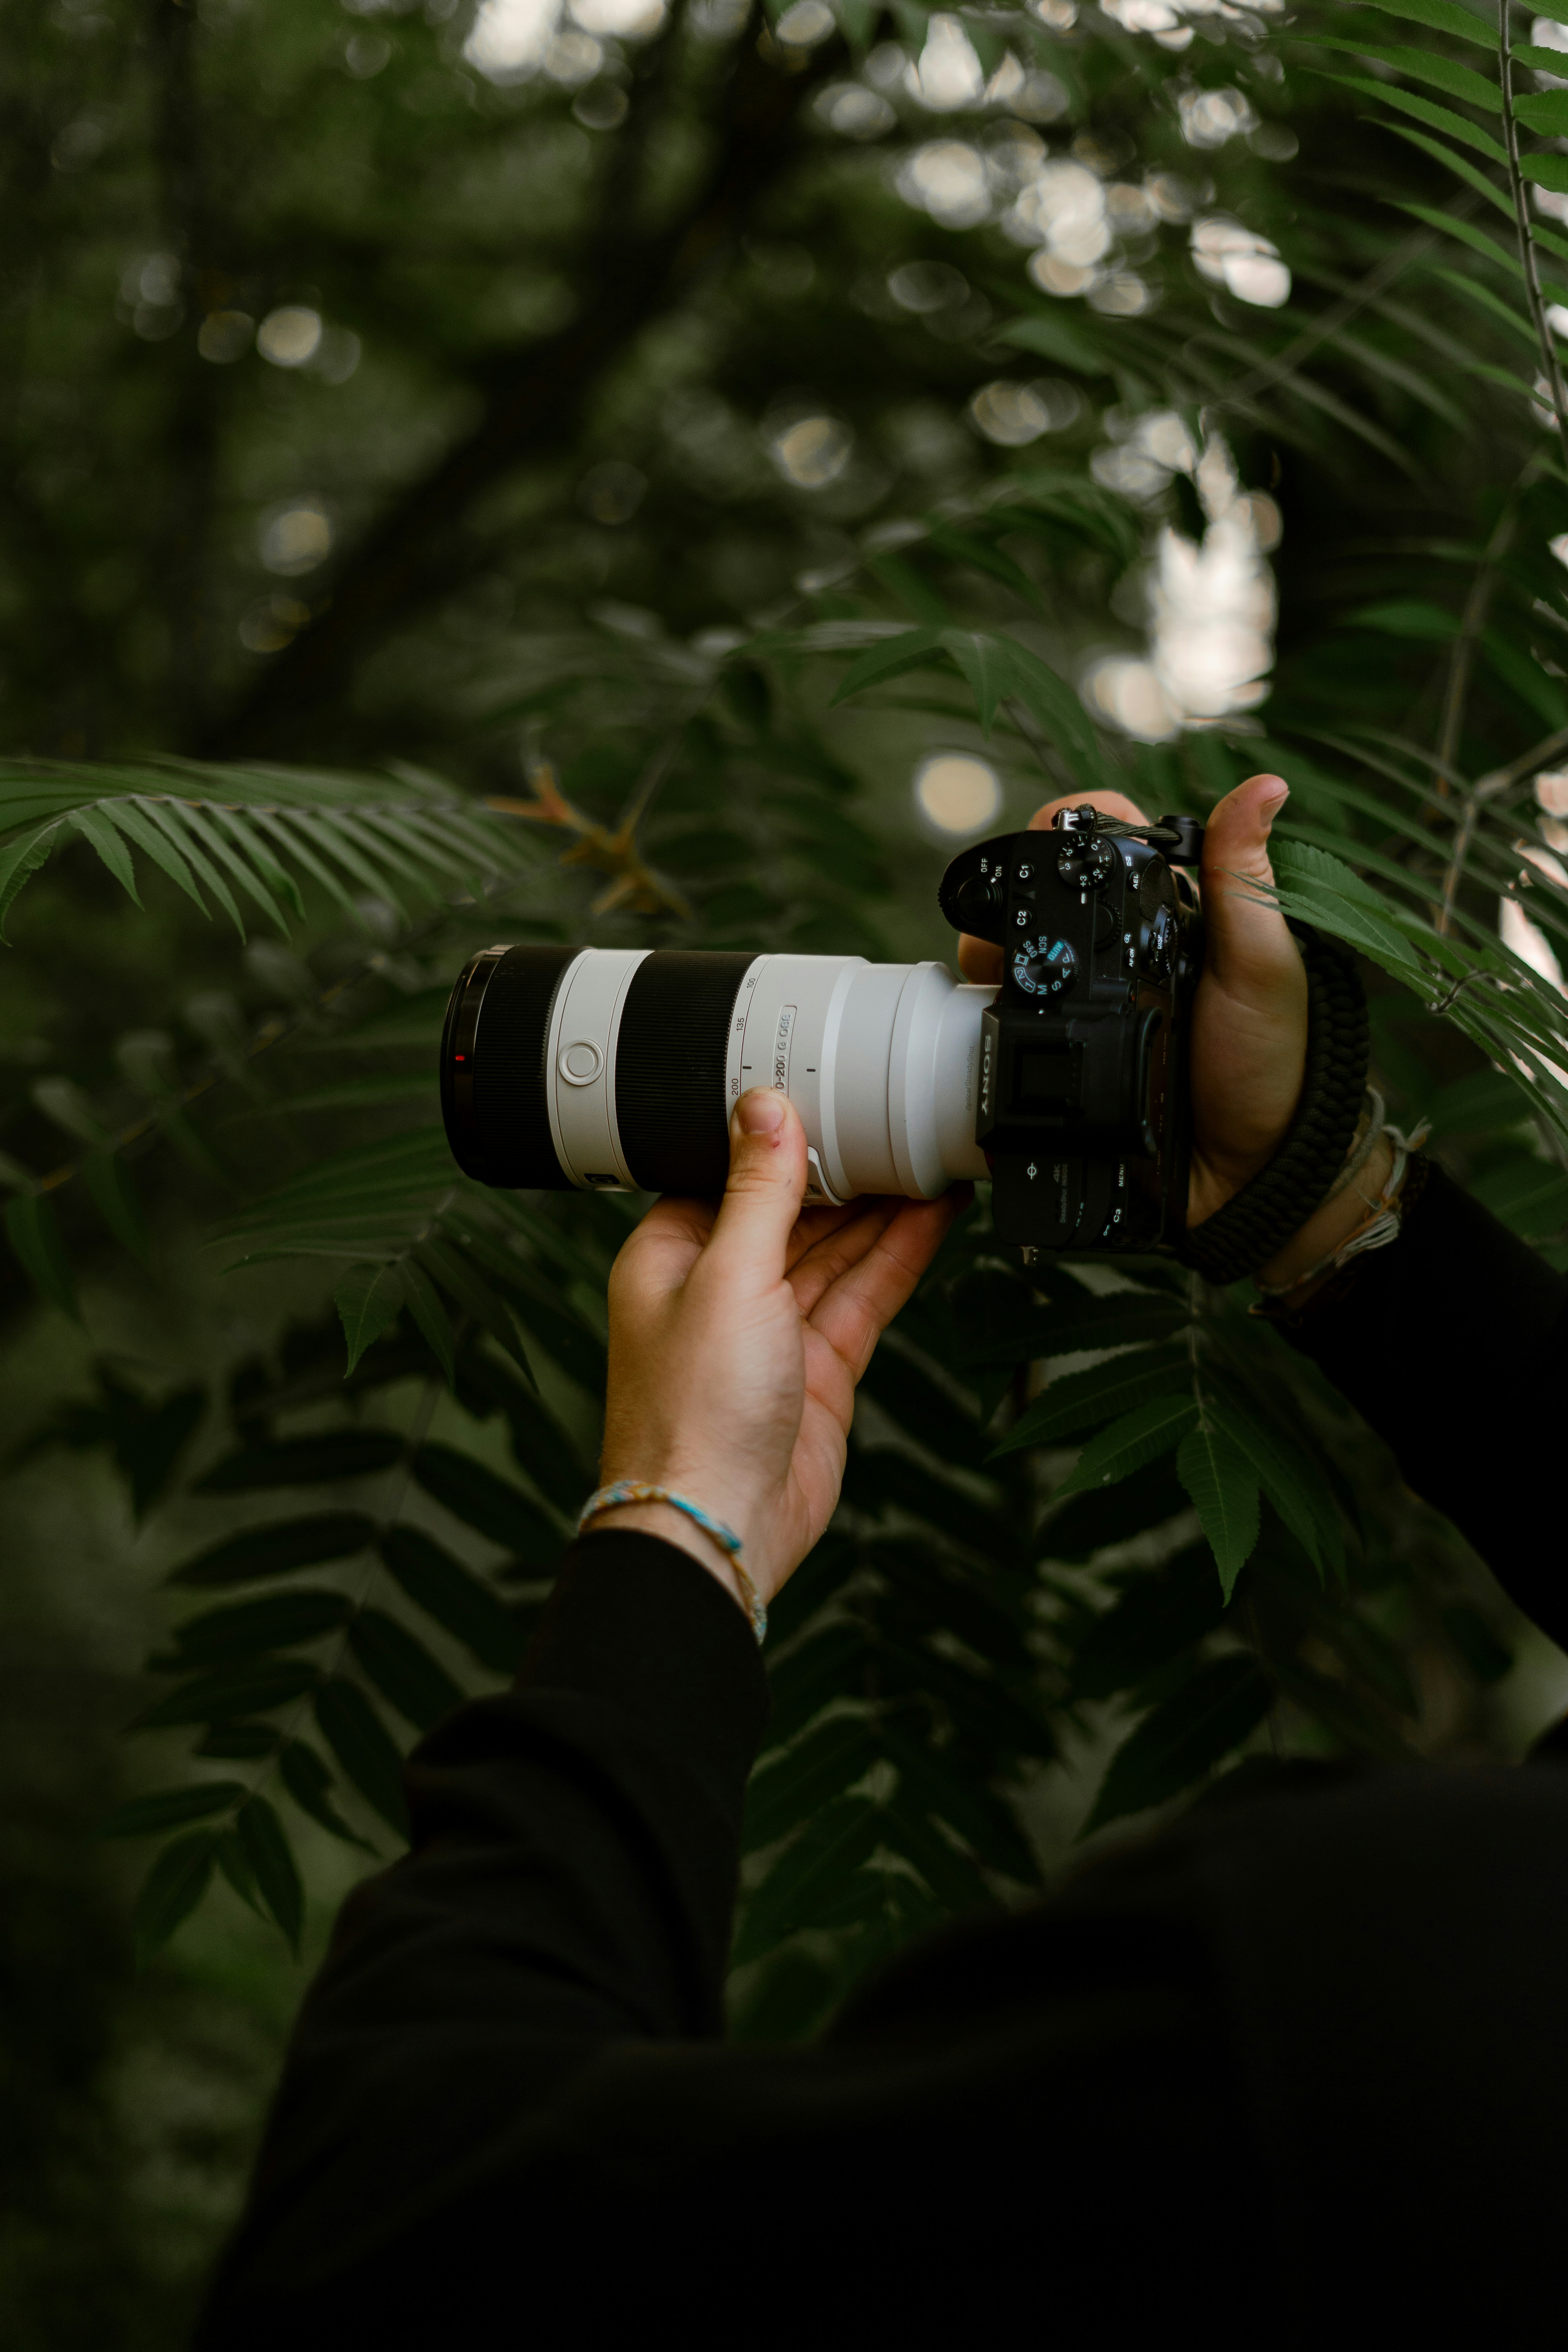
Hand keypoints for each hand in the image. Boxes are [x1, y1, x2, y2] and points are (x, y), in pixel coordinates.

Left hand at [596, 1090, 962, 1607]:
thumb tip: (763, 1109)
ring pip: (835, 1253)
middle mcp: (719, 1291)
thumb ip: (758, 1191)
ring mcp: (772, 1333)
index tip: (827, 1095)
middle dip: (843, 1171)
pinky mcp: (817, 1370)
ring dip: (881, 1209)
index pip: (729, 1177)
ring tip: (929, 1155)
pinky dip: (897, 1258)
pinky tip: (932, 1219)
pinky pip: (862, 1298)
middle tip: (896, 1118)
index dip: (781, 1139)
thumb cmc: (692, 1415)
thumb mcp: (727, 1275)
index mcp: (670, 1258)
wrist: (718, 1525)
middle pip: (790, 1211)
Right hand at [956, 774, 1308, 1230]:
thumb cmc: (1270, 1066)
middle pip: (1040, 897)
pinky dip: (978, 1023)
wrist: (1246, 1179)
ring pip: (1008, 961)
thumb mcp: (1264, 969)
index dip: (1071, 825)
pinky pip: (1002, 1033)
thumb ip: (1247, 882)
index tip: (1055, 831)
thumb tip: (1267, 784)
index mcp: (1169, 917)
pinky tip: (972, 1021)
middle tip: (1008, 922)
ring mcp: (1080, 1011)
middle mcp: (1118, 956)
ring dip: (984, 957)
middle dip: (1008, 896)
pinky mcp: (1053, 1064)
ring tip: (986, 971)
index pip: (1108, 843)